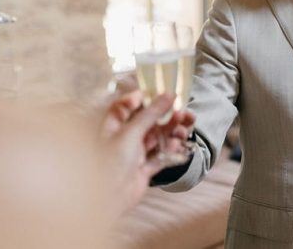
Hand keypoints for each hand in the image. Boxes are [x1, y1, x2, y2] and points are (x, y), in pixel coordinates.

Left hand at [100, 91, 195, 215]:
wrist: (108, 199)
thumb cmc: (111, 163)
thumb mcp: (131, 132)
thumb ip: (150, 113)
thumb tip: (167, 95)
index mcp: (113, 126)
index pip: (126, 106)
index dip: (142, 98)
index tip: (160, 92)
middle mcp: (122, 139)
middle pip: (146, 122)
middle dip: (165, 116)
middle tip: (181, 112)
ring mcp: (133, 155)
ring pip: (156, 138)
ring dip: (171, 132)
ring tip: (184, 129)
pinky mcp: (142, 170)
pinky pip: (159, 156)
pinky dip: (170, 150)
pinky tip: (178, 145)